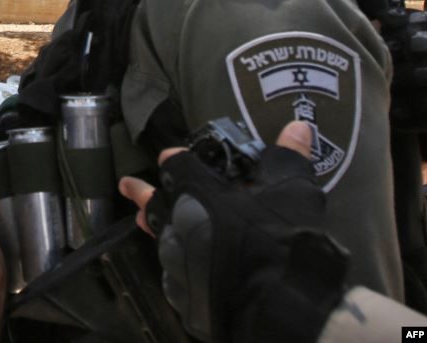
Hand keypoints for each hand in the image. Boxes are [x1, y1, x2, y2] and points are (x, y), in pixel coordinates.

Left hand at [118, 122, 328, 342]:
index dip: (176, 159)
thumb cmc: (282, 234)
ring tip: (144, 219)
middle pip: (153, 200)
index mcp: (195, 189)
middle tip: (127, 185)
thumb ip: (289, 155)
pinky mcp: (181, 292)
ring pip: (159, 237)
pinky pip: (174, 275)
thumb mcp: (293, 188)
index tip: (174, 156)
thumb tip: (299, 127)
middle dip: (142, 191)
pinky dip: (178, 265)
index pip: (174, 164)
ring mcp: (174, 259)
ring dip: (155, 226)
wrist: (279, 299)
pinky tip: (182, 264)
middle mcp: (176, 220)